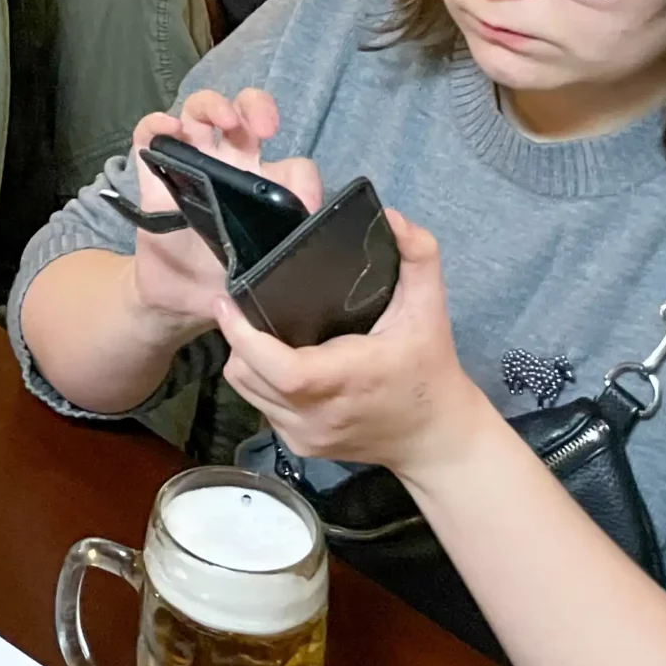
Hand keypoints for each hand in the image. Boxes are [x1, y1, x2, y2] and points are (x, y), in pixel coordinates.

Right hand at [126, 90, 320, 330]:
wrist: (176, 301)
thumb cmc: (222, 285)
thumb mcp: (256, 283)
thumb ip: (272, 279)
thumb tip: (281, 277)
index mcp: (262, 189)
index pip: (291, 167)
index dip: (302, 180)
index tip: (305, 203)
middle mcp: (228, 167)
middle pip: (244, 115)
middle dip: (257, 108)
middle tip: (265, 128)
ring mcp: (189, 166)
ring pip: (200, 112)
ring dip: (214, 106)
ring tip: (225, 121)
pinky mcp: (152, 174)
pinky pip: (149, 135)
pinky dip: (157, 125)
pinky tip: (168, 130)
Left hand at [214, 209, 488, 481]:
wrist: (438, 439)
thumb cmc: (429, 368)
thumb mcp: (430, 307)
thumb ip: (417, 255)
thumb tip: (392, 218)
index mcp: (346, 377)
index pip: (279, 366)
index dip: (243, 335)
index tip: (227, 300)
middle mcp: (319, 413)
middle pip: (248, 375)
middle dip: (237, 338)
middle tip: (241, 305)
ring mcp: (306, 435)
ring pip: (247, 392)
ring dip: (245, 359)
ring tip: (257, 329)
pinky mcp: (300, 447)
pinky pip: (261, 408)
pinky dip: (260, 382)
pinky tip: (276, 361)